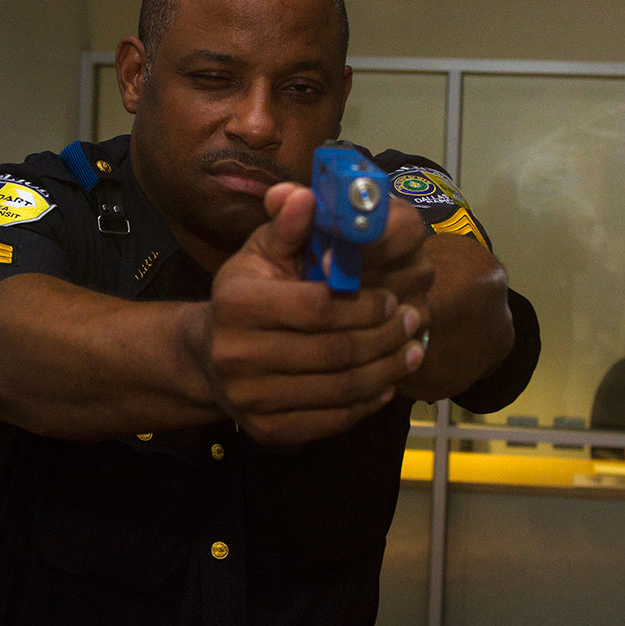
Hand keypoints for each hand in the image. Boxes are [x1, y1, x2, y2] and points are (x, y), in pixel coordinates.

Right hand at [203, 182, 424, 445]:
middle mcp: (237, 355)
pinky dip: (367, 401)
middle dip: (385, 336)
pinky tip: (386, 382)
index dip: (364, 303)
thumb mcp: (262, 252)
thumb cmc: (246, 293)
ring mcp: (252, 399)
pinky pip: (332, 420)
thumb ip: (288, 225)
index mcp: (237, 304)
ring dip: (386, 370)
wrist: (208, 357)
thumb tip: (306, 194)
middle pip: (335, 351)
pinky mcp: (268, 431)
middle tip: (415, 321)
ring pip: (341, 389)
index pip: (318, 306)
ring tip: (411, 351)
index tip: (394, 297)